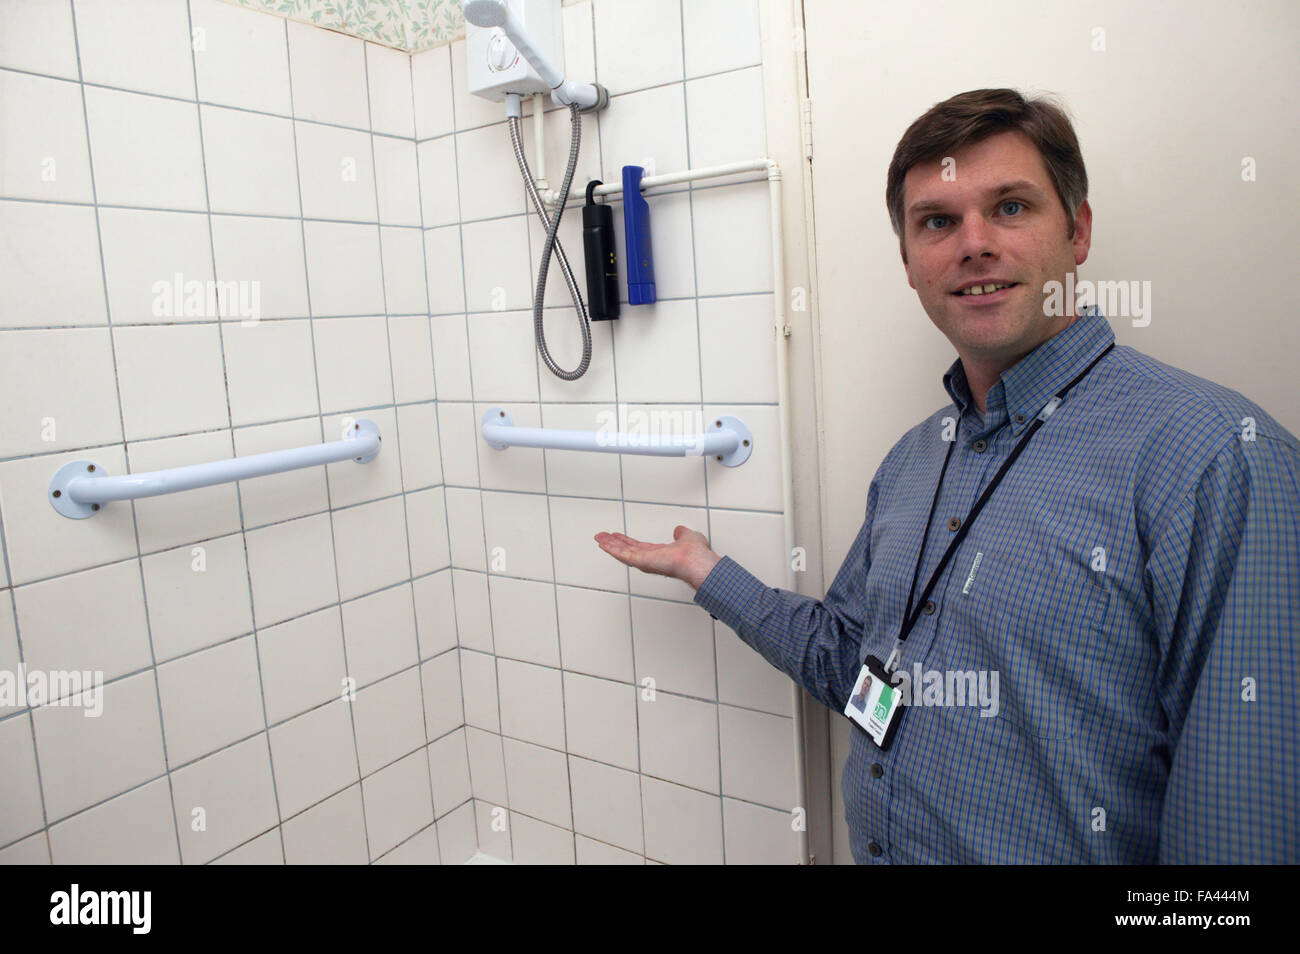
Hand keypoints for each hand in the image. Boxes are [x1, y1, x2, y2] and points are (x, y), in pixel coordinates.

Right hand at [593, 525, 721, 589]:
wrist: (697, 562)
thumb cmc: (696, 554)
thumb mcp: (688, 537)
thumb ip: (682, 534)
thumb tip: (679, 530)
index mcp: (660, 554)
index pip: (640, 548)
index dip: (628, 542)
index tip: (619, 537)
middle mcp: (651, 559)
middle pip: (627, 550)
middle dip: (614, 544)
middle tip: (603, 537)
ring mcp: (645, 562)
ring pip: (622, 553)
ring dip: (610, 545)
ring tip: (599, 538)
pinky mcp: (641, 561)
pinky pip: (623, 555)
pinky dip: (612, 548)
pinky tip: (603, 543)